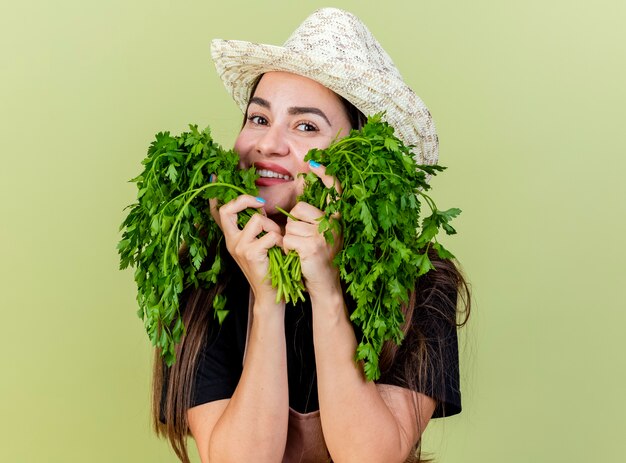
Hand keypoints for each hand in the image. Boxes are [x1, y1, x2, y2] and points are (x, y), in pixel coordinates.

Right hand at [209, 193, 283, 306]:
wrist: (269, 294)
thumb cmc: (268, 267)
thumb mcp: (257, 244)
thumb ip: (255, 226)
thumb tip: (259, 206)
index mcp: (231, 238)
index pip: (222, 211)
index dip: (235, 199)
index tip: (254, 200)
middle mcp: (231, 241)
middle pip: (228, 210)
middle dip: (245, 201)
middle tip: (262, 206)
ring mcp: (239, 248)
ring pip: (257, 220)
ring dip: (273, 227)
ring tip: (277, 240)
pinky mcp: (251, 254)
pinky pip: (269, 235)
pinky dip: (279, 240)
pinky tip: (280, 250)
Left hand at [282, 162, 341, 296]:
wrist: (326, 285)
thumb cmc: (319, 258)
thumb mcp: (322, 233)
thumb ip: (314, 215)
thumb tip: (301, 187)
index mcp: (336, 219)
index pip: (334, 190)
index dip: (325, 175)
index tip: (314, 164)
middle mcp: (333, 224)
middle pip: (300, 209)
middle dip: (294, 223)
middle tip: (302, 239)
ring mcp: (323, 235)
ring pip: (291, 225)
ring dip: (290, 239)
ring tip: (300, 250)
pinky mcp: (312, 246)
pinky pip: (288, 239)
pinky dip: (287, 249)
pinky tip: (297, 257)